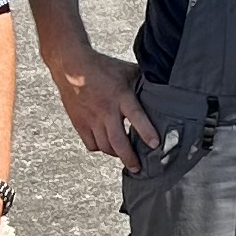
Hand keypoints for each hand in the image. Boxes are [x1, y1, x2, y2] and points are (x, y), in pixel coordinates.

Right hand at [50, 48, 164, 166]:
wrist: (71, 67)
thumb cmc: (102, 68)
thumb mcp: (127, 71)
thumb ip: (144, 83)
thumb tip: (164, 88)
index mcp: (121, 96)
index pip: (136, 116)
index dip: (146, 131)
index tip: (155, 144)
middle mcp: (106, 110)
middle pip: (118, 141)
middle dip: (129, 158)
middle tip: (138, 168)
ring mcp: (91, 119)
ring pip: (104, 146)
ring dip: (116, 154)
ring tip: (125, 156)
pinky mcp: (80, 123)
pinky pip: (91, 144)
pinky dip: (100, 148)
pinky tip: (107, 146)